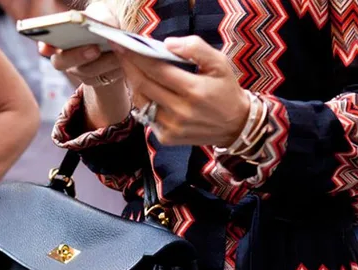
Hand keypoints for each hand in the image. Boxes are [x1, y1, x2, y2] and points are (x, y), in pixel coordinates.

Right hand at [39, 2, 124, 87]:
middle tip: (94, 49)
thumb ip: (99, 17)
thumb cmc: (102, 22)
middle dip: (78, 55)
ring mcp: (79, 72)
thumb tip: (105, 25)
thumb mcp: (100, 15)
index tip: (46, 47)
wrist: (115, 41)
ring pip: (87, 73)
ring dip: (104, 62)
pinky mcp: (96, 81)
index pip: (45, 45)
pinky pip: (104, 79)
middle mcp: (63, 58)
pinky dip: (116, 69)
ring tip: (118, 52)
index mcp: (58, 39)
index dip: (45, 46)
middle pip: (62, 62)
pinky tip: (125, 59)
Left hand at [112, 36, 249, 146]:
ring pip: (141, 101)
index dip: (137, 57)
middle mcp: (180, 111)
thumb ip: (195, 48)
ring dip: (133, 83)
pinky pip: (147, 116)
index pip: (156, 70)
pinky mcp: (167, 138)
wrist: (236, 125)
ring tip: (131, 69)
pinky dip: (143, 101)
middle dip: (129, 67)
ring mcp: (172, 127)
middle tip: (121, 54)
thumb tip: (167, 43)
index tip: (124, 46)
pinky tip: (144, 89)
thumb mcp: (219, 63)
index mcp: (193, 90)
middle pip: (144, 85)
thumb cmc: (226, 91)